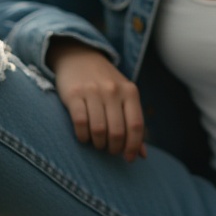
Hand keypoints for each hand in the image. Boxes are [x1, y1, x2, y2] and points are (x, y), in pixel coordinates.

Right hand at [48, 41, 146, 161]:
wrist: (79, 57)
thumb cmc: (105, 83)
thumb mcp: (124, 96)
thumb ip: (133, 122)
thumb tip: (142, 154)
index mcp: (130, 91)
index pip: (136, 125)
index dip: (134, 146)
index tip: (129, 159)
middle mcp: (113, 90)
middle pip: (117, 131)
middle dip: (114, 148)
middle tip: (110, 150)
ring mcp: (93, 91)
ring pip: (99, 130)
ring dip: (98, 144)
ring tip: (97, 143)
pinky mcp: (73, 94)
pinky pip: (80, 123)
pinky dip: (83, 137)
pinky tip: (84, 137)